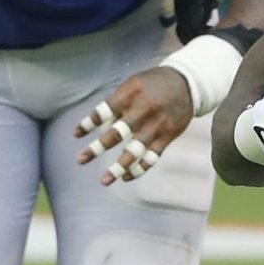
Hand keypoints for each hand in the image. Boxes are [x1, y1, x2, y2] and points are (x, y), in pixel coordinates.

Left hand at [75, 67, 195, 184]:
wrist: (188, 83)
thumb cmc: (153, 84)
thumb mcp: (133, 84)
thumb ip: (117, 103)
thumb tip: (100, 126)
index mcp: (130, 95)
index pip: (104, 111)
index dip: (88, 123)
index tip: (76, 134)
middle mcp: (142, 111)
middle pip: (116, 133)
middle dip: (97, 148)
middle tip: (80, 160)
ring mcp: (155, 125)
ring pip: (134, 150)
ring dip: (118, 167)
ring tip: (104, 180)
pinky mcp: (167, 136)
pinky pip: (151, 157)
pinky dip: (139, 169)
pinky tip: (126, 177)